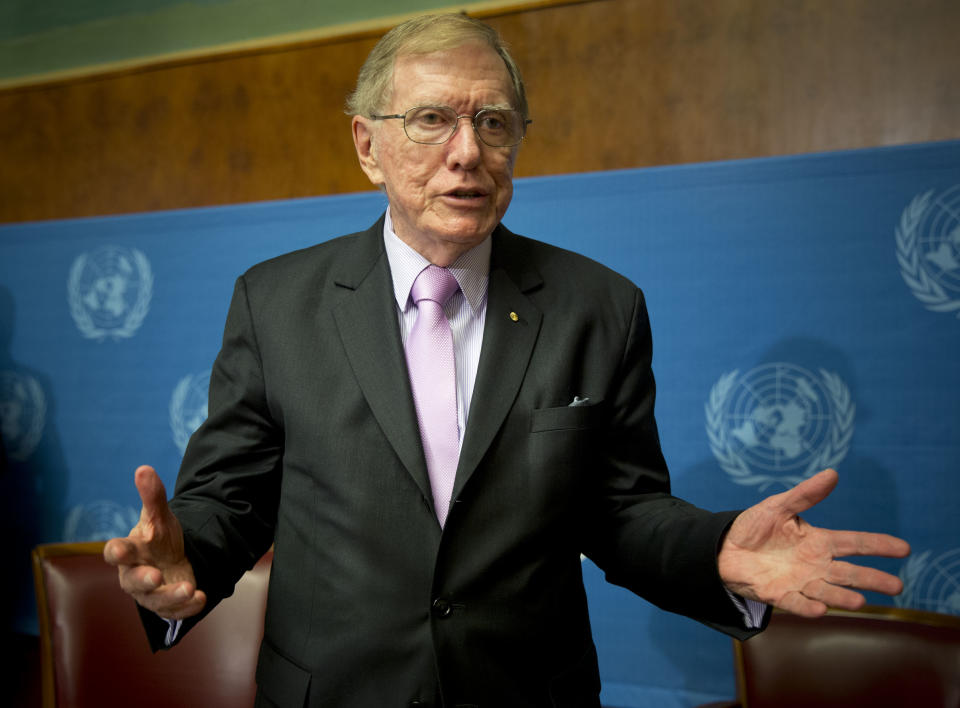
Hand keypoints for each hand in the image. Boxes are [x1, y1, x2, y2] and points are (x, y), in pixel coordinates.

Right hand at [103, 465, 206, 619]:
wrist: (171, 561)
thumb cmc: (158, 539)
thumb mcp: (159, 517)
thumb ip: (152, 496)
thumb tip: (144, 468)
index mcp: (129, 552)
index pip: (115, 552)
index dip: (117, 552)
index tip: (120, 549)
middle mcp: (134, 575)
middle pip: (133, 580)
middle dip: (143, 579)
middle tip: (155, 576)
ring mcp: (150, 594)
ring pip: (155, 600)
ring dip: (171, 596)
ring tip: (188, 588)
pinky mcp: (166, 606)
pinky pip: (174, 612)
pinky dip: (187, 607)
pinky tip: (201, 598)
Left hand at [718, 468, 909, 616]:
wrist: (724, 547)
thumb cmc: (755, 526)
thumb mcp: (779, 506)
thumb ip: (805, 495)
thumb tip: (832, 473)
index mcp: (818, 542)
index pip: (854, 543)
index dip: (878, 545)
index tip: (904, 548)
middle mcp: (815, 565)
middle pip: (850, 573)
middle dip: (873, 579)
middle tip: (897, 586)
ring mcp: (799, 581)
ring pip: (827, 592)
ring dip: (842, 597)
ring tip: (859, 601)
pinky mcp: (779, 594)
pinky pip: (796, 603)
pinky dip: (808, 607)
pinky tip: (820, 610)